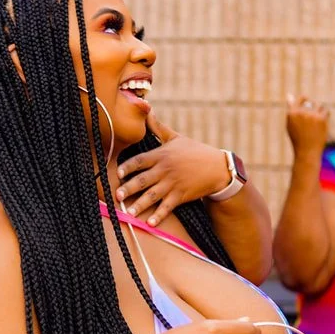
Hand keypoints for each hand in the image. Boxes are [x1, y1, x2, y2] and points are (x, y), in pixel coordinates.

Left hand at [116, 111, 230, 226]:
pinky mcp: (181, 196)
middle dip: (129, 188)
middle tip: (117, 196)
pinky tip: (150, 223)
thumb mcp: (176, 138)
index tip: (117, 174)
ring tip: (129, 212)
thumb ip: (158, 127)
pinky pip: (168, 207)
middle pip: (143, 180)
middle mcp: (165, 170)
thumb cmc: (195, 151)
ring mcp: (173, 184)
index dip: (127, 167)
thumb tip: (146, 110)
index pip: (140, 161)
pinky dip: (159, 215)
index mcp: (161, 155)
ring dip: (140, 204)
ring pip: (153, 195)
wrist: (218, 168)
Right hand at [285, 93, 328, 157]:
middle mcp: (301, 112)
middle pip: (311, 102)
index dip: (306, 100)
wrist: (307, 152)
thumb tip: (290, 95)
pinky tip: (322, 124)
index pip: (301, 98)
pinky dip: (325, 116)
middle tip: (313, 119)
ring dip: (319, 111)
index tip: (309, 105)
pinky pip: (325, 111)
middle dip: (313, 108)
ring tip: (317, 122)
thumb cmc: (298, 139)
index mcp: (292, 113)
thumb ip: (291, 109)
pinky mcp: (320, 118)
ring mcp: (311, 115)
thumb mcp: (291, 124)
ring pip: (319, 106)